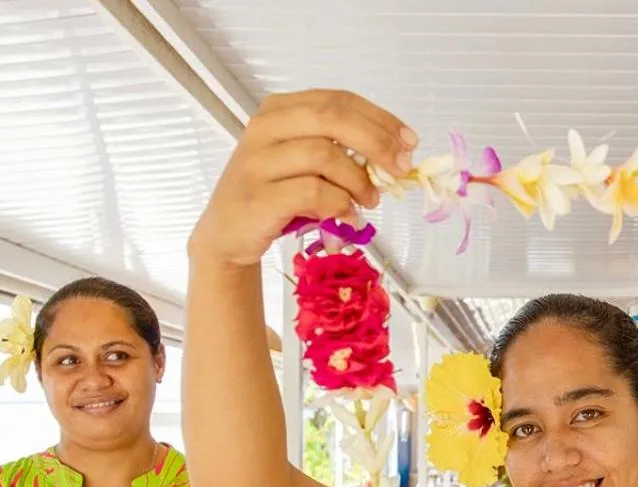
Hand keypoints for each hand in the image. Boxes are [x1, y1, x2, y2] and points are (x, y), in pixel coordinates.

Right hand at [188, 90, 418, 267]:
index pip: (338, 100)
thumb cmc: (274, 195)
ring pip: (325, 155)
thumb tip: (395, 154)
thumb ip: (340, 151)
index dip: (380, 119)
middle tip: (400, 168)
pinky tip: (349, 217)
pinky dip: (340, 205)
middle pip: (333, 118)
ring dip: (358, 180)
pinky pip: (313, 192)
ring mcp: (258, 161)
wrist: (229, 235)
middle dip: (377, 142)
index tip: (408, 142)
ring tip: (370, 200)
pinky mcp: (259, 197)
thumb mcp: (305, 164)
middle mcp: (266, 128)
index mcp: (280, 110)